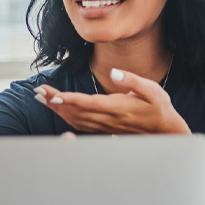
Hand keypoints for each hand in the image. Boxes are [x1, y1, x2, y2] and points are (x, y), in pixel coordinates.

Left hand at [34, 68, 188, 134]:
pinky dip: (66, 118)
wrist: (166, 131)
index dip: (69, 100)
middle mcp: (108, 119)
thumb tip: (114, 73)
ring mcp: (105, 127)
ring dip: (58, 110)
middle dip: (56, 102)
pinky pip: (81, 125)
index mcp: (118, 108)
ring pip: (76, 119)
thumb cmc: (159, 108)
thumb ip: (132, 81)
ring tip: (41, 98)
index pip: (88, 103)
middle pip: (76, 111)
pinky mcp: (104, 130)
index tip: (54, 95)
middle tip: (38, 92)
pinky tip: (57, 111)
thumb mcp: (152, 90)